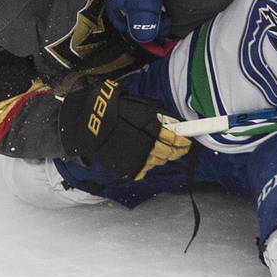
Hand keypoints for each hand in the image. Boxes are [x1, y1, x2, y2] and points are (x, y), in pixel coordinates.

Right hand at [59, 77, 189, 178]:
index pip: (176, 139)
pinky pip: (144, 169)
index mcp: (152, 128)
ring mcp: (139, 158)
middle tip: (179, 147)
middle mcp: (148, 146)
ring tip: (160, 150)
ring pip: (159, 162)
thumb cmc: (114, 111)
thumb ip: (157, 116)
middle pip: (170, 153)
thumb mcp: (139, 107)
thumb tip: (172, 123)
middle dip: (177, 150)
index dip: (184, 141)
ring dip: (162, 157)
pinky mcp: (129, 167)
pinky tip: (144, 156)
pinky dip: (146, 164)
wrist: (89, 125)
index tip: (187, 141)